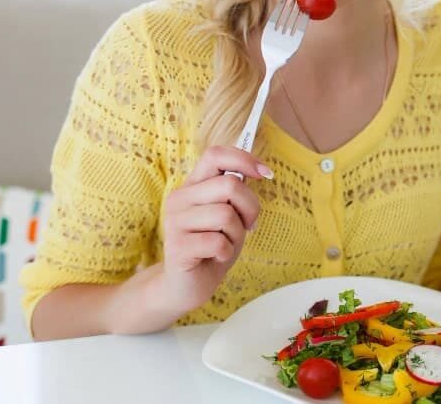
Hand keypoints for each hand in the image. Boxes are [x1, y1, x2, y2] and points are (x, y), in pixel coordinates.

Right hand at [157, 146, 268, 314]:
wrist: (186, 285)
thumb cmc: (213, 246)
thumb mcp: (229, 214)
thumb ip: (236, 192)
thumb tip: (258, 170)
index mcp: (193, 185)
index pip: (215, 154)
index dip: (244, 159)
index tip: (265, 174)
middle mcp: (180, 198)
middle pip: (230, 185)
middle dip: (250, 207)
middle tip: (248, 225)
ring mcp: (175, 222)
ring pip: (225, 215)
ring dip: (237, 234)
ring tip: (226, 244)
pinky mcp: (176, 247)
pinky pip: (218, 242)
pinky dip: (227, 252)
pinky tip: (217, 256)